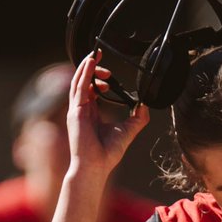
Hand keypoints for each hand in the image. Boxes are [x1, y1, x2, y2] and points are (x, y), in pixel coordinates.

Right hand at [67, 50, 149, 176]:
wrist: (96, 167)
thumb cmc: (107, 153)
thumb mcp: (128, 130)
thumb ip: (138, 118)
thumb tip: (145, 105)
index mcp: (91, 113)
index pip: (91, 89)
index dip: (98, 78)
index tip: (109, 74)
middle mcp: (82, 109)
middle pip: (83, 82)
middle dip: (92, 68)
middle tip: (102, 59)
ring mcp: (77, 110)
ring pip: (78, 81)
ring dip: (86, 66)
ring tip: (95, 54)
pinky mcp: (76, 111)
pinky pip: (79, 87)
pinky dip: (84, 73)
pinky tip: (91, 62)